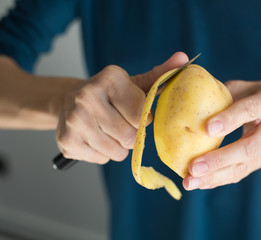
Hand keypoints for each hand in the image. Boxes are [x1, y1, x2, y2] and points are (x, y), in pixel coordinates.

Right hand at [56, 52, 188, 163]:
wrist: (67, 100)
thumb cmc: (110, 94)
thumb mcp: (134, 83)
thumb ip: (160, 74)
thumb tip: (184, 59)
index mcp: (109, 79)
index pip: (141, 114)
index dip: (143, 118)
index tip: (136, 112)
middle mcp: (88, 97)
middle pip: (129, 136)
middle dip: (132, 135)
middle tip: (122, 123)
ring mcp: (75, 120)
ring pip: (117, 152)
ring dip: (119, 146)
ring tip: (109, 130)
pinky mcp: (67, 142)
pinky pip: (101, 159)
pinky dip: (103, 153)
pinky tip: (95, 137)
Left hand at [183, 80, 260, 189]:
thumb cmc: (250, 95)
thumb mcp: (240, 87)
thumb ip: (220, 93)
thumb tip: (188, 101)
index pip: (251, 109)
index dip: (230, 119)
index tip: (207, 129)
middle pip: (250, 147)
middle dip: (220, 159)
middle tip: (194, 167)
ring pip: (244, 166)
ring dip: (215, 176)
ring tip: (190, 182)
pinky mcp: (260, 162)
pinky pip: (239, 173)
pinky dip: (218, 180)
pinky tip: (199, 183)